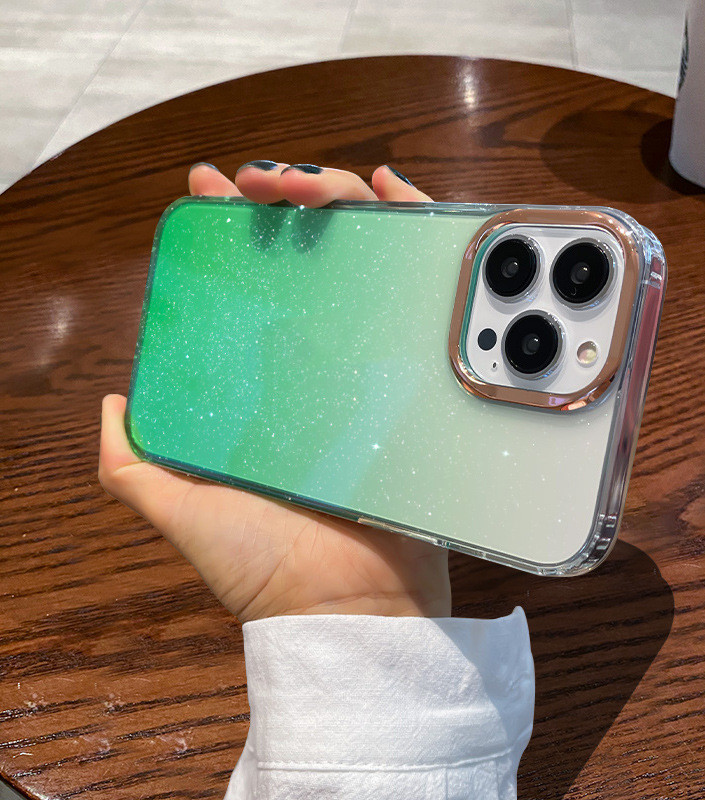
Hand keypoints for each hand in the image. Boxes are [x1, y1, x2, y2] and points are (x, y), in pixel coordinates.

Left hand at [99, 163, 450, 622]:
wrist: (354, 604)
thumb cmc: (268, 564)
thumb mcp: (183, 510)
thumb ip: (132, 468)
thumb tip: (111, 403)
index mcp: (262, 388)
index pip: (245, 289)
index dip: (227, 235)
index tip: (213, 192)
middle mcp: (317, 371)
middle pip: (306, 265)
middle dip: (284, 203)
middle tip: (264, 182)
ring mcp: (371, 369)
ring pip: (363, 266)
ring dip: (341, 208)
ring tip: (317, 183)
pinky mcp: (418, 378)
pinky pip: (420, 297)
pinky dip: (412, 242)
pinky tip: (394, 206)